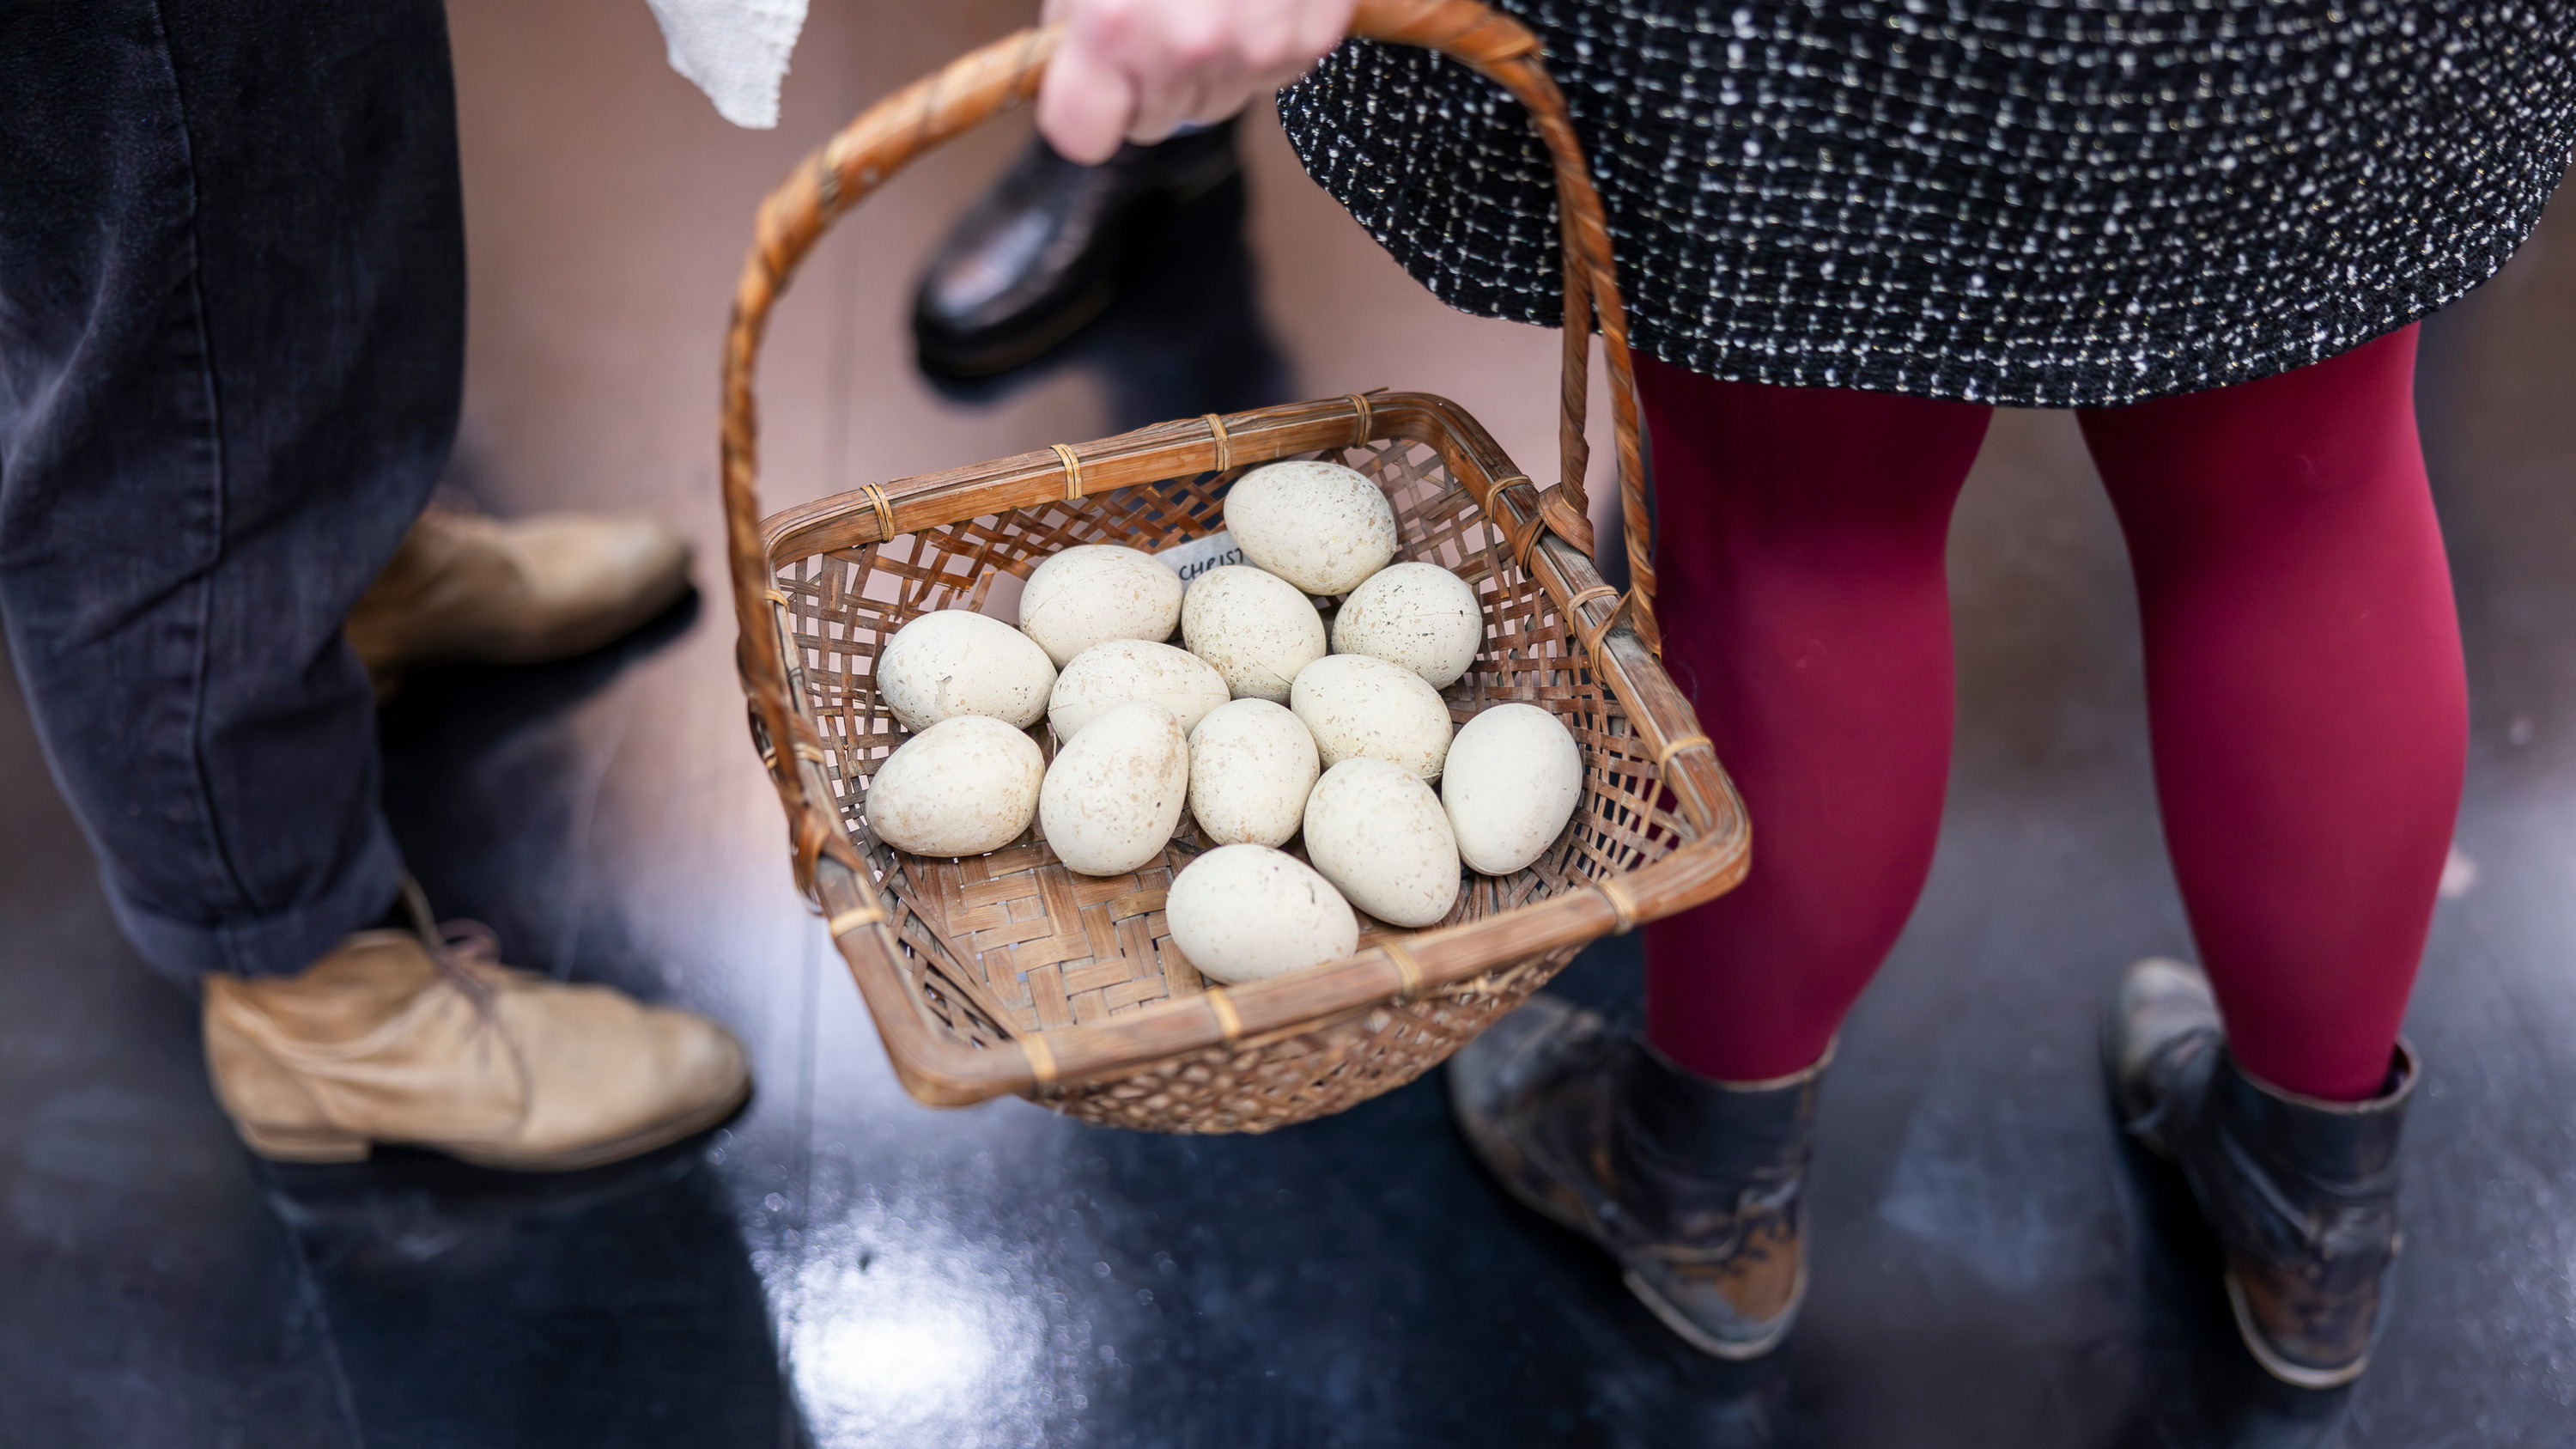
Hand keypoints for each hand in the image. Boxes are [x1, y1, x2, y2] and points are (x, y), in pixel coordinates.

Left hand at [1037, 0, 1357, 164]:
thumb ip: (1074, 24)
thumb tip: (1071, 75)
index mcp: (1114, 25)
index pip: (1082, 137)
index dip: (1084, 112)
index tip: (1091, 89)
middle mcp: (1188, 45)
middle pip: (1156, 122)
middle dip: (1150, 79)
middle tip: (1160, 12)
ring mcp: (1258, 47)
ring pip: (1218, 100)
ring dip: (1209, 61)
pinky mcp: (1311, 36)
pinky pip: (1273, 72)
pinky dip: (1263, 41)